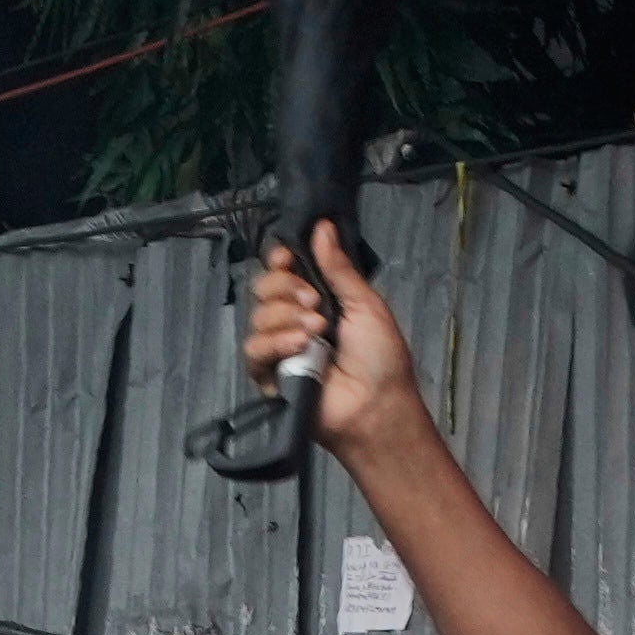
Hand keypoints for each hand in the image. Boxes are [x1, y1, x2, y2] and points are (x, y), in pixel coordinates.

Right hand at [238, 219, 427, 461]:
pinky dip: (275, 342)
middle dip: (286, 287)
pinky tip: (299, 347)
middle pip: (264, 287)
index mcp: (318, 299)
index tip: (288, 257)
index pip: (283, 270)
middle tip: (315, 303)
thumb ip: (339, 268)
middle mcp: (294, 319)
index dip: (279, 259)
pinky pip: (254, 348)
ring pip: (258, 315)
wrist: (376, 407)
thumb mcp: (366, 304)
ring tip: (317, 332)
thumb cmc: (381, 358)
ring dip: (287, 317)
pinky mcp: (268, 375)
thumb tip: (322, 227)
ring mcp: (279, 347)